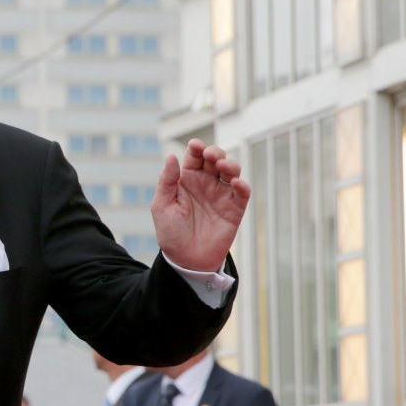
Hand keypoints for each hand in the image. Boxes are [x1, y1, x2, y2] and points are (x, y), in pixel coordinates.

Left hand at [151, 138, 250, 270]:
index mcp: (187, 180)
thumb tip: (171, 156)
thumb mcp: (162, 206)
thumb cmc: (171, 233)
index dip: (196, 148)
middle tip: (211, 156)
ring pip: (232, 171)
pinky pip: (242, 193)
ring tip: (222, 167)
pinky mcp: (234, 209)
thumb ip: (167, 181)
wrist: (186, 260)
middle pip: (215, 159)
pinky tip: (236, 183)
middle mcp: (206, 184)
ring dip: (230, 165)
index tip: (196, 146)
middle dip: (215, 152)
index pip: (194, 157)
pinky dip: (242, 186)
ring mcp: (221, 195)